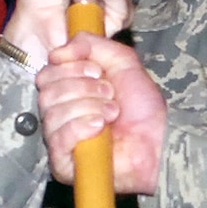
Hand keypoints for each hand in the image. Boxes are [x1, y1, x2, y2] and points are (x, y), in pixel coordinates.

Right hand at [37, 33, 164, 194]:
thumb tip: (57, 52)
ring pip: (52, 113)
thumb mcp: (121, 61)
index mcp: (67, 91)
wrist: (160, 138)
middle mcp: (59, 115)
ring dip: (88, 107)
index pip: (46, 75)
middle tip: (109, 93)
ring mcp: (59, 140)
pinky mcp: (62, 164)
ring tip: (112, 112)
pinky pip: (58, 138)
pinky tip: (101, 127)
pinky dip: (80, 127)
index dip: (70, 68)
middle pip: (47, 92)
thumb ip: (91, 44)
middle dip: (83, 88)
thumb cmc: (142, 106)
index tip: (97, 71)